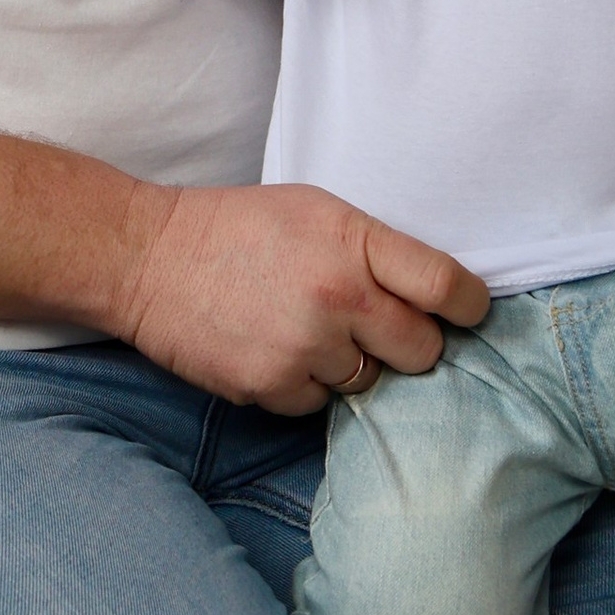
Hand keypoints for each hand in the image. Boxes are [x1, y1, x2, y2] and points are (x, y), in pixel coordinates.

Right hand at [117, 181, 490, 413]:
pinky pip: (319, 404)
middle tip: (375, 328)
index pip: (446, 286)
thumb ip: (374, 249)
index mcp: (354, 241)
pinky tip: (274, 351)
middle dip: (408, 344)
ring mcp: (304, 346)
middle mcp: (337, 296)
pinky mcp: (271, 385)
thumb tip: (432, 294)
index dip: (469, 307)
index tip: (466, 314)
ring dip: (349, 365)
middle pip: (422, 350)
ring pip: (370, 382)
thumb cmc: (236, 228)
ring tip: (306, 331)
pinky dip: (305, 386)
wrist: (144, 257)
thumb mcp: (316, 211)